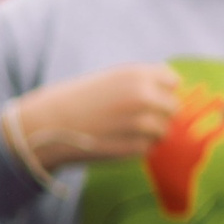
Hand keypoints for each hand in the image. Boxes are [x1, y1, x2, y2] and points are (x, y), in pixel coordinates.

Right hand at [8, 64, 183, 169]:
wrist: (49, 125)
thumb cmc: (79, 100)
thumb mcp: (110, 80)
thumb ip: (141, 83)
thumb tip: (174, 92)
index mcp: (136, 75)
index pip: (173, 82)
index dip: (161, 90)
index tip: (148, 97)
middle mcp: (143, 97)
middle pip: (173, 108)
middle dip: (159, 114)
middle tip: (135, 118)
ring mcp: (141, 124)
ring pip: (163, 131)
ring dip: (149, 133)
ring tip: (122, 130)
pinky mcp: (135, 148)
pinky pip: (149, 148)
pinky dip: (137, 147)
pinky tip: (115, 141)